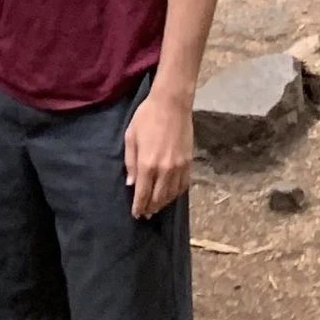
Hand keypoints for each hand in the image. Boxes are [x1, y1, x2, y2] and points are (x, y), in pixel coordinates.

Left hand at [123, 84, 193, 219]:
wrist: (172, 104)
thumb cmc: (146, 117)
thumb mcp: (131, 136)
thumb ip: (130, 162)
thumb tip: (131, 184)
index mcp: (147, 164)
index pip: (142, 194)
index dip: (139, 206)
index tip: (136, 214)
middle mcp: (164, 170)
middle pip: (157, 198)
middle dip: (150, 208)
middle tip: (145, 214)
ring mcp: (178, 168)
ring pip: (171, 195)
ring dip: (163, 204)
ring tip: (156, 208)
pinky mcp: (188, 164)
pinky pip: (183, 186)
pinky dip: (175, 194)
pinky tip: (170, 195)